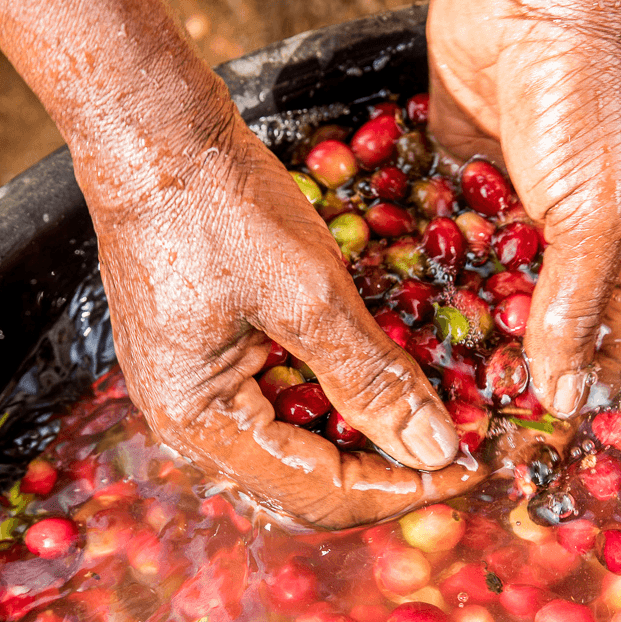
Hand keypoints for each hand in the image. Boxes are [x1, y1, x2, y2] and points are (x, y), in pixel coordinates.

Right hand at [0, 0, 482, 526]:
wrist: (152, 132)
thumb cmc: (224, 207)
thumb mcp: (310, 294)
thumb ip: (373, 378)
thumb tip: (435, 451)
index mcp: (199, 421)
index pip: (316, 489)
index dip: (399, 488)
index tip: (468, 470)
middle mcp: (183, 423)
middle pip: (297, 484)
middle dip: (379, 474)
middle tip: (452, 452)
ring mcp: (186, 391)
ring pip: (286, 448)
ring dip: (355, 442)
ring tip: (421, 419)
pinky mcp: (198, 358)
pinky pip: (269, 407)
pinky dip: (326, 405)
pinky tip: (369, 383)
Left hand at [427, 0, 620, 418]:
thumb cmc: (591, 96)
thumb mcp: (597, 213)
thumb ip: (575, 305)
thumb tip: (566, 396)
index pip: (605, 339)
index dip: (572, 387)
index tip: (527, 442)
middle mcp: (570, 228)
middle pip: (530, 317)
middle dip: (495, 362)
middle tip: (448, 415)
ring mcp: (511, 197)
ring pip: (474, 278)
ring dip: (445, 318)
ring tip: (403, 373)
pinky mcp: (456, 166)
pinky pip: (431, 227)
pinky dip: (411, 257)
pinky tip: (378, 302)